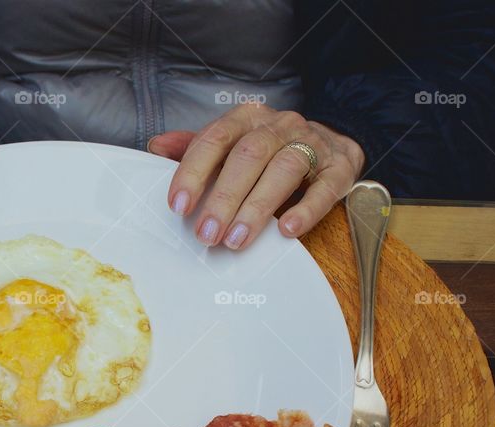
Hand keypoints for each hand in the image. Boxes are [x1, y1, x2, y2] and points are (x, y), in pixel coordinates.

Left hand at [148, 104, 364, 249]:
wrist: (332, 141)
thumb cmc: (268, 150)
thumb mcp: (231, 144)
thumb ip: (194, 148)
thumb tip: (155, 147)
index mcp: (245, 119)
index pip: (214, 139)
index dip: (193, 172)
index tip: (179, 205)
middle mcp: (278, 126)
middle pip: (248, 156)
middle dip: (223, 198)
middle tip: (206, 234)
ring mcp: (311, 143)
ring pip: (284, 170)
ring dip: (257, 208)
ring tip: (236, 240)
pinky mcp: (339, 166)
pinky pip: (325, 186)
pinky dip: (306, 209)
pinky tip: (287, 230)